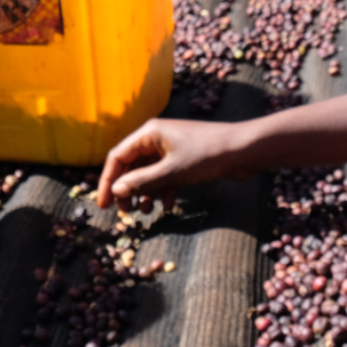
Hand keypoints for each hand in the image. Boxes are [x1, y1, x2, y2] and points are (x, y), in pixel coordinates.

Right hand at [97, 118, 252, 209]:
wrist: (243, 150)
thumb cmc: (207, 155)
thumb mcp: (172, 171)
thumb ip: (142, 181)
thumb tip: (116, 191)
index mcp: (150, 133)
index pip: (118, 156)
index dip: (107, 181)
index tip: (103, 205)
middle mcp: (158, 138)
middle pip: (131, 165)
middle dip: (127, 189)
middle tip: (125, 213)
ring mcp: (171, 148)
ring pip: (148, 173)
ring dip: (144, 192)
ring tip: (145, 211)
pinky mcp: (184, 159)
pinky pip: (164, 176)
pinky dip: (163, 190)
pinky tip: (169, 206)